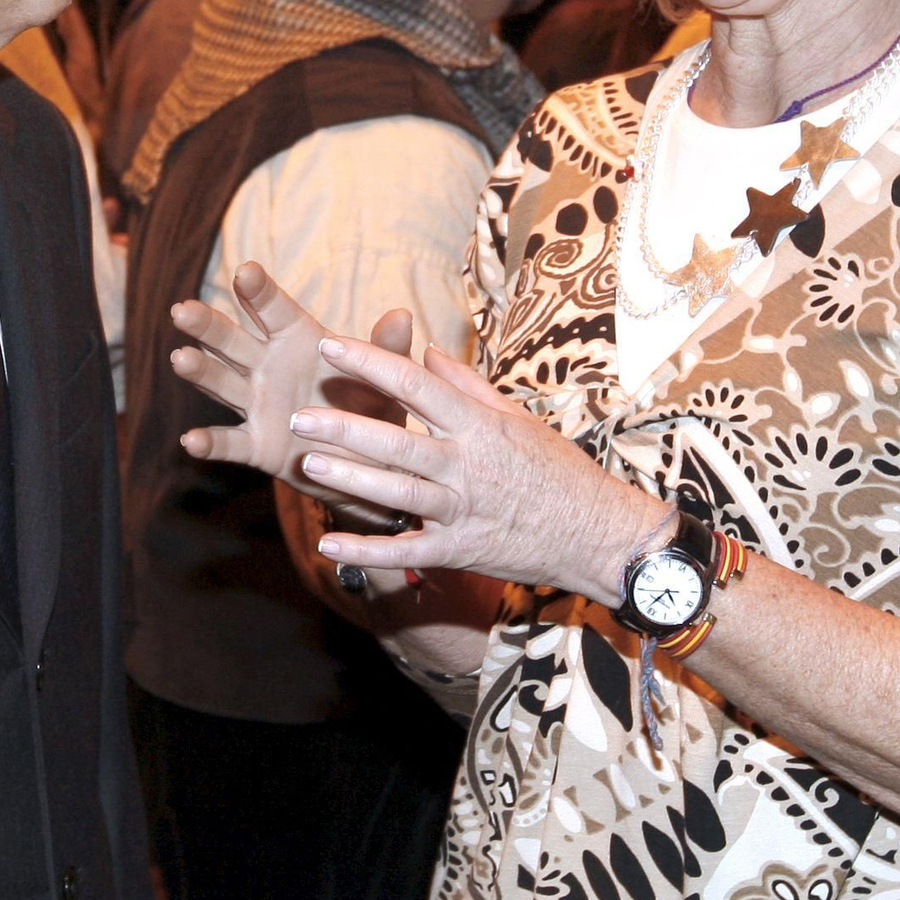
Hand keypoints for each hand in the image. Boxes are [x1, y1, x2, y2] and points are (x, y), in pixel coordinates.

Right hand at [173, 262, 410, 497]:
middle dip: (208, 325)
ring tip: (179, 359)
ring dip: (200, 371)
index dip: (259, 290)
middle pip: (232, 341)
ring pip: (222, 383)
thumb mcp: (388, 378)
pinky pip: (230, 442)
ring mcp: (259, 406)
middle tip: (182, 310)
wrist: (373, 464)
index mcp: (299, 339)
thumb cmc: (376, 406)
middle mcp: (270, 366)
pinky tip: (191, 441)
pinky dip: (210, 442)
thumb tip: (403, 315)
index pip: (274, 309)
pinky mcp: (258, 446)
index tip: (245, 270)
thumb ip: (387, 349)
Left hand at [288, 337, 672, 598]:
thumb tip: (427, 350)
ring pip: (396, 491)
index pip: (414, 384)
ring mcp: (462, 510)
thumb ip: (468, 386)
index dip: (368, 363)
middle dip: (343, 425)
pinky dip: (367, 552)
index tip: (329, 347)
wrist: (600, 535)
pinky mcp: (461, 551)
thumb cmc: (560, 471)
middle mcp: (466, 464)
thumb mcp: (519, 419)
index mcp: (478, 425)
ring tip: (308, 463)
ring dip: (349, 479)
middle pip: (395, 439)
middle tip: (299, 415)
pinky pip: (407, 552)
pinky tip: (329, 546)